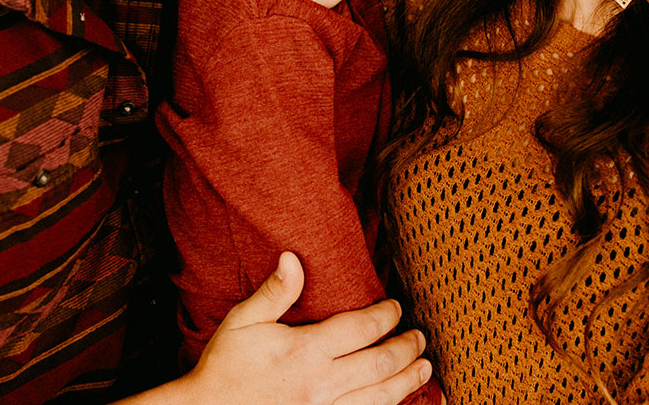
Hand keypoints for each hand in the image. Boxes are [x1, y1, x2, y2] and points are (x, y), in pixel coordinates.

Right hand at [167, 252, 433, 403]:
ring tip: (423, 366)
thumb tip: (293, 257)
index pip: (362, 328)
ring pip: (380, 396)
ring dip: (408, 380)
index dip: (386, 315)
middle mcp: (321, 383)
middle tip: (419, 336)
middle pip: (380, 363)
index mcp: (305, 351)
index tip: (395, 307)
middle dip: (406, 347)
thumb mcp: (242, 322)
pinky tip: (399, 398)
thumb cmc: (224, 366)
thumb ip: (274, 292)